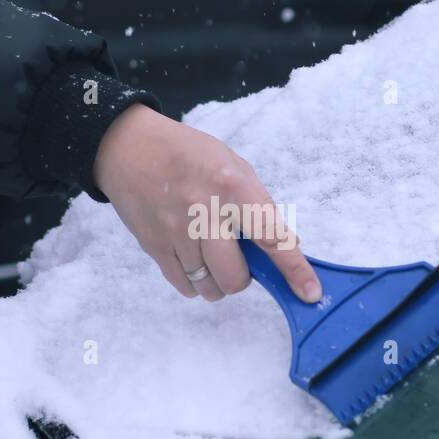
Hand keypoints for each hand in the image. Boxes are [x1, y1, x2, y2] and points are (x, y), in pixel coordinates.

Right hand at [92, 103, 321, 302]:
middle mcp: (204, 211)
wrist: (128, 146)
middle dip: (243, 277)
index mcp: (232, 185)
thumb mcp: (232, 165)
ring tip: (209, 252)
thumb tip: (284, 245)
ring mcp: (175, 231)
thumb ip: (257, 205)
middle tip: (236, 256)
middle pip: (235, 277)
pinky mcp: (153, 245)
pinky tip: (192, 258)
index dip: (294, 269)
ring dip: (217, 280)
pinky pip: (184, 285)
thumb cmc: (187, 154)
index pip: (271, 236)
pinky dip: (195, 281)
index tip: (309, 292)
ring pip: (209, 286)